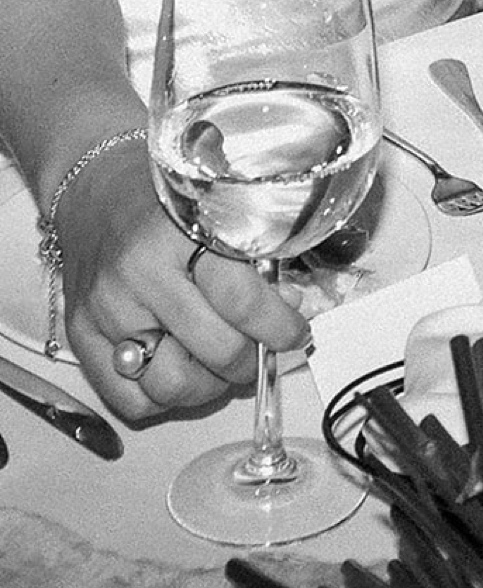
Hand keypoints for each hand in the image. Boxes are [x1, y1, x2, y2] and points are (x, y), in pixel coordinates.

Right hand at [54, 143, 309, 419]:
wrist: (96, 188)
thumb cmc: (163, 196)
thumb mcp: (218, 207)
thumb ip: (254, 255)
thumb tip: (289, 308)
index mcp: (179, 231)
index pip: (240, 299)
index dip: (279, 326)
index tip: (297, 333)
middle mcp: (138, 273)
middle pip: (215, 349)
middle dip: (252, 359)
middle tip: (263, 351)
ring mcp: (106, 309)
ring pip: (172, 385)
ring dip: (210, 386)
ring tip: (221, 364)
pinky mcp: (81, 335)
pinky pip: (130, 399)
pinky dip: (163, 398)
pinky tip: (180, 368)